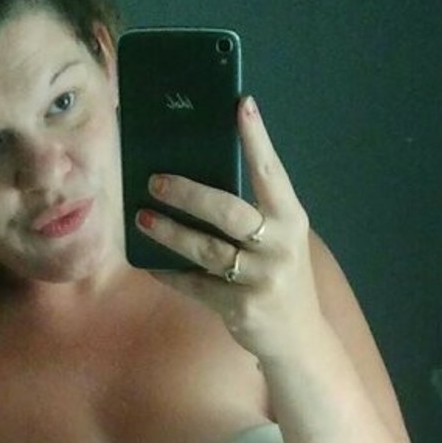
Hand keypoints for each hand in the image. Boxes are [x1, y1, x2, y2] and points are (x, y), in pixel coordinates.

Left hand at [135, 96, 323, 363]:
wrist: (298, 337)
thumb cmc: (279, 274)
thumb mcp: (278, 239)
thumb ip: (250, 213)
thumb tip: (194, 177)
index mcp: (291, 219)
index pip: (272, 172)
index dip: (256, 138)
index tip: (241, 104)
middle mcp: (280, 246)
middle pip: (229, 211)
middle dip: (188, 194)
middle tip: (154, 180)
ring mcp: (261, 279)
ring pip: (206, 250)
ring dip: (170, 232)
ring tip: (143, 218)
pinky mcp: (240, 308)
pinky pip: (195, 285)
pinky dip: (170, 273)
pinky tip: (150, 261)